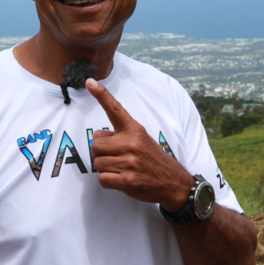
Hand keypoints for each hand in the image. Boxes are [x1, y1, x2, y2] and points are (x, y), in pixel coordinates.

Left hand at [86, 78, 193, 210]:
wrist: (173, 183)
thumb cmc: (152, 159)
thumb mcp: (140, 140)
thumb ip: (118, 135)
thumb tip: (97, 136)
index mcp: (134, 130)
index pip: (115, 109)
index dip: (101, 95)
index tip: (90, 81)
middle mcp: (132, 143)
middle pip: (96, 145)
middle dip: (100, 153)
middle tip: (115, 157)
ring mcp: (130, 162)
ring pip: (98, 163)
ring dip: (106, 168)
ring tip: (122, 169)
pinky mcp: (128, 180)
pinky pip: (103, 179)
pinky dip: (108, 181)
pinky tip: (121, 180)